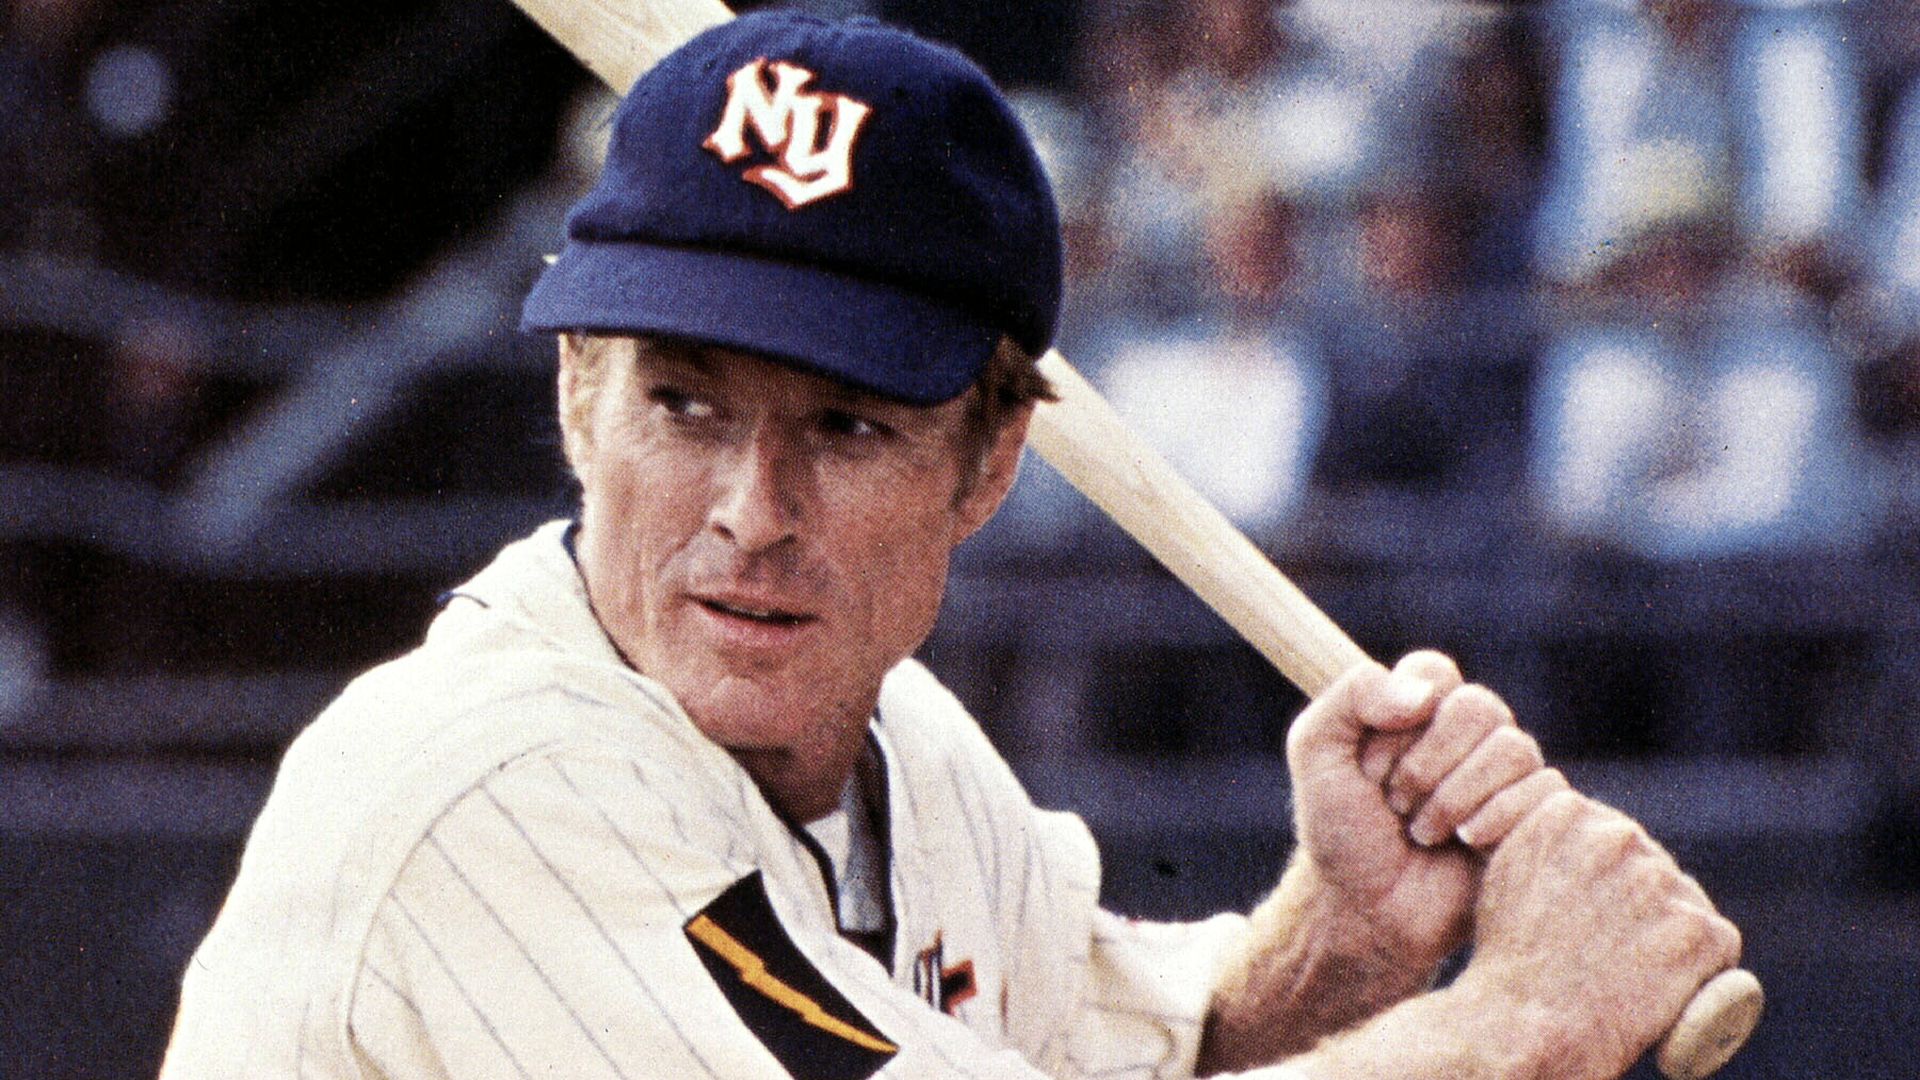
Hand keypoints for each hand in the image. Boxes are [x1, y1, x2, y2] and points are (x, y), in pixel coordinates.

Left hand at [1285, 652, 1559, 979]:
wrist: (1366, 912)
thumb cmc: (1340, 834)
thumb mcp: (1316, 752)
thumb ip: (1352, 696)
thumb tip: (1426, 695)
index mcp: (1419, 709)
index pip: (1433, 672)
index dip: (1400, 719)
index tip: (1370, 766)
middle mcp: (1468, 735)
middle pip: (1479, 706)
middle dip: (1426, 764)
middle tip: (1396, 805)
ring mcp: (1504, 776)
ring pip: (1514, 748)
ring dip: (1454, 798)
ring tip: (1422, 833)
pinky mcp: (1533, 817)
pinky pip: (1545, 791)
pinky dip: (1495, 819)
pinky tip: (1465, 845)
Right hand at [1457, 791, 1742, 1078]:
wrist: (1524, 1022)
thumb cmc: (1508, 959)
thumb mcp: (1507, 873)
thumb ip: (1545, 840)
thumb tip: (1581, 836)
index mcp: (1567, 814)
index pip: (1610, 833)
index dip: (1607, 876)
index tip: (1590, 913)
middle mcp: (1618, 836)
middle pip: (1649, 863)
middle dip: (1641, 901)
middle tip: (1614, 949)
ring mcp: (1661, 882)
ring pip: (1685, 901)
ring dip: (1672, 932)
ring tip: (1634, 972)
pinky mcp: (1696, 930)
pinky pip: (1719, 943)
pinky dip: (1706, 970)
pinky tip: (1671, 988)